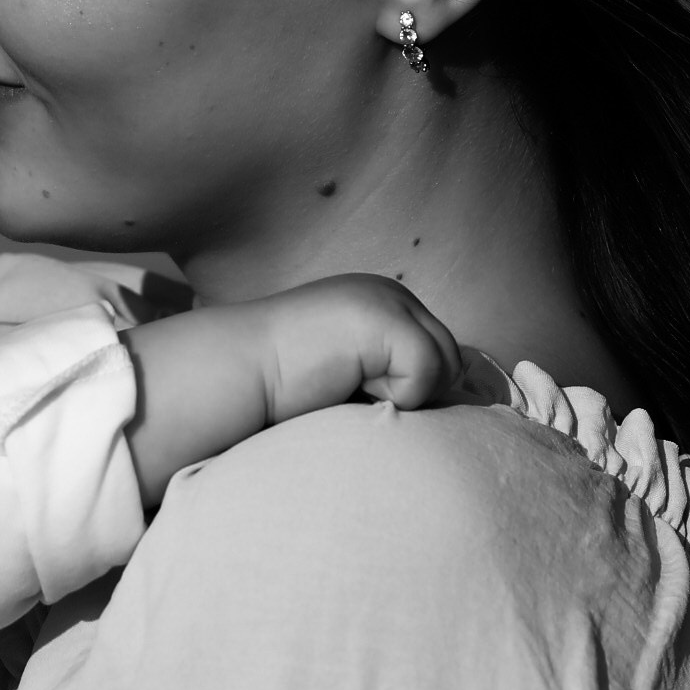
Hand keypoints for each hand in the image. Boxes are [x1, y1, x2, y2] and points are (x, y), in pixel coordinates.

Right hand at [256, 274, 462, 415]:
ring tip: (347, 383)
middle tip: (352, 389)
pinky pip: (427, 376)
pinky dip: (393, 395)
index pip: (438, 352)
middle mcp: (390, 291)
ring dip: (400, 393)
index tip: (357, 389)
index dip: (411, 386)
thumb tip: (450, 397)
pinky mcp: (388, 322)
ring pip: (445, 367)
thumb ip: (387, 367)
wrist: (239, 369)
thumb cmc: (282, 384)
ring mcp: (390, 302)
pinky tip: (346, 381)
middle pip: (450, 359)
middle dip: (412, 389)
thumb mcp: (346, 365)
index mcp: (380, 300)